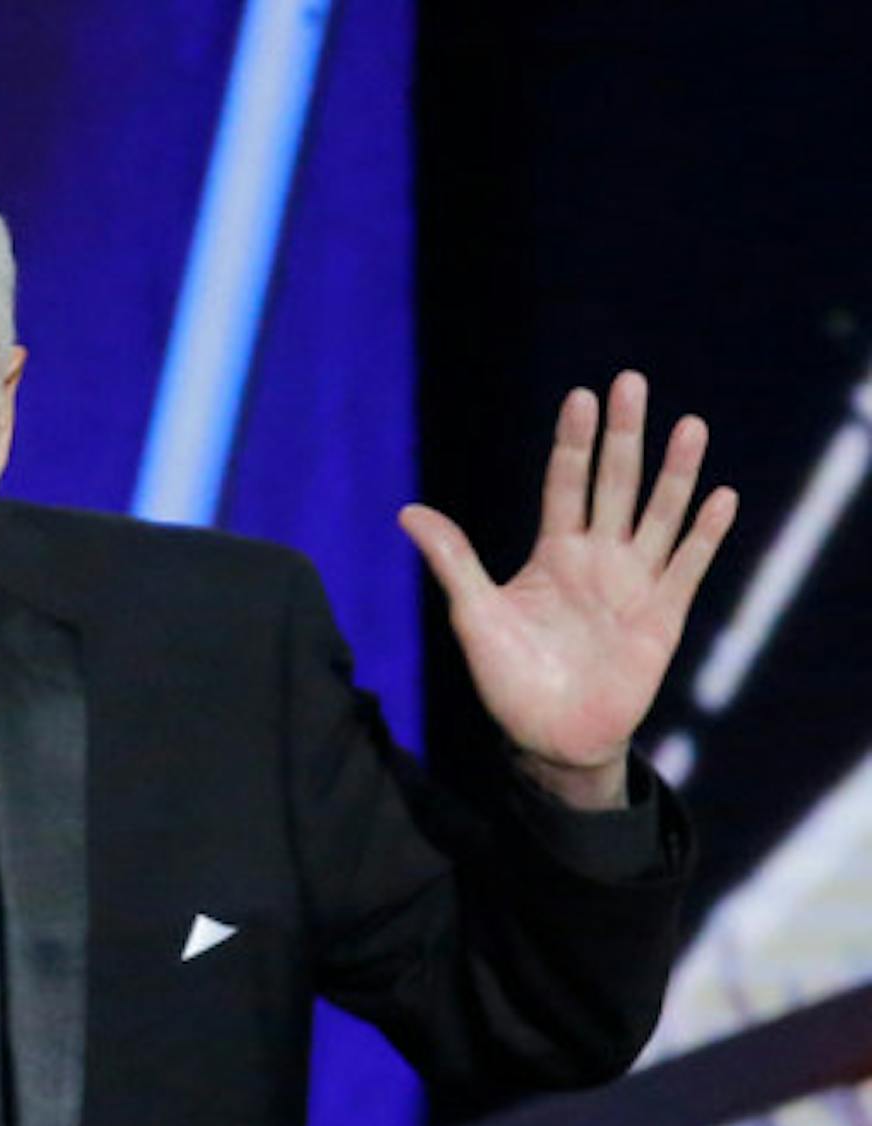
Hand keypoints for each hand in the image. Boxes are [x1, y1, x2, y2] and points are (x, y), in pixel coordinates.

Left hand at [398, 371, 737, 808]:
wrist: (550, 739)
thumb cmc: (509, 679)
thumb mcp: (473, 614)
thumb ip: (452, 561)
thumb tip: (407, 511)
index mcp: (554, 554)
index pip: (565, 483)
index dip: (573, 441)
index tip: (581, 395)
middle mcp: (598, 559)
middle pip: (614, 484)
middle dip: (624, 436)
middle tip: (633, 382)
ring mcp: (634, 585)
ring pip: (658, 515)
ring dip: (675, 473)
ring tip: (689, 426)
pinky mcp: (663, 617)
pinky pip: (688, 567)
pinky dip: (704, 534)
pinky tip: (721, 497)